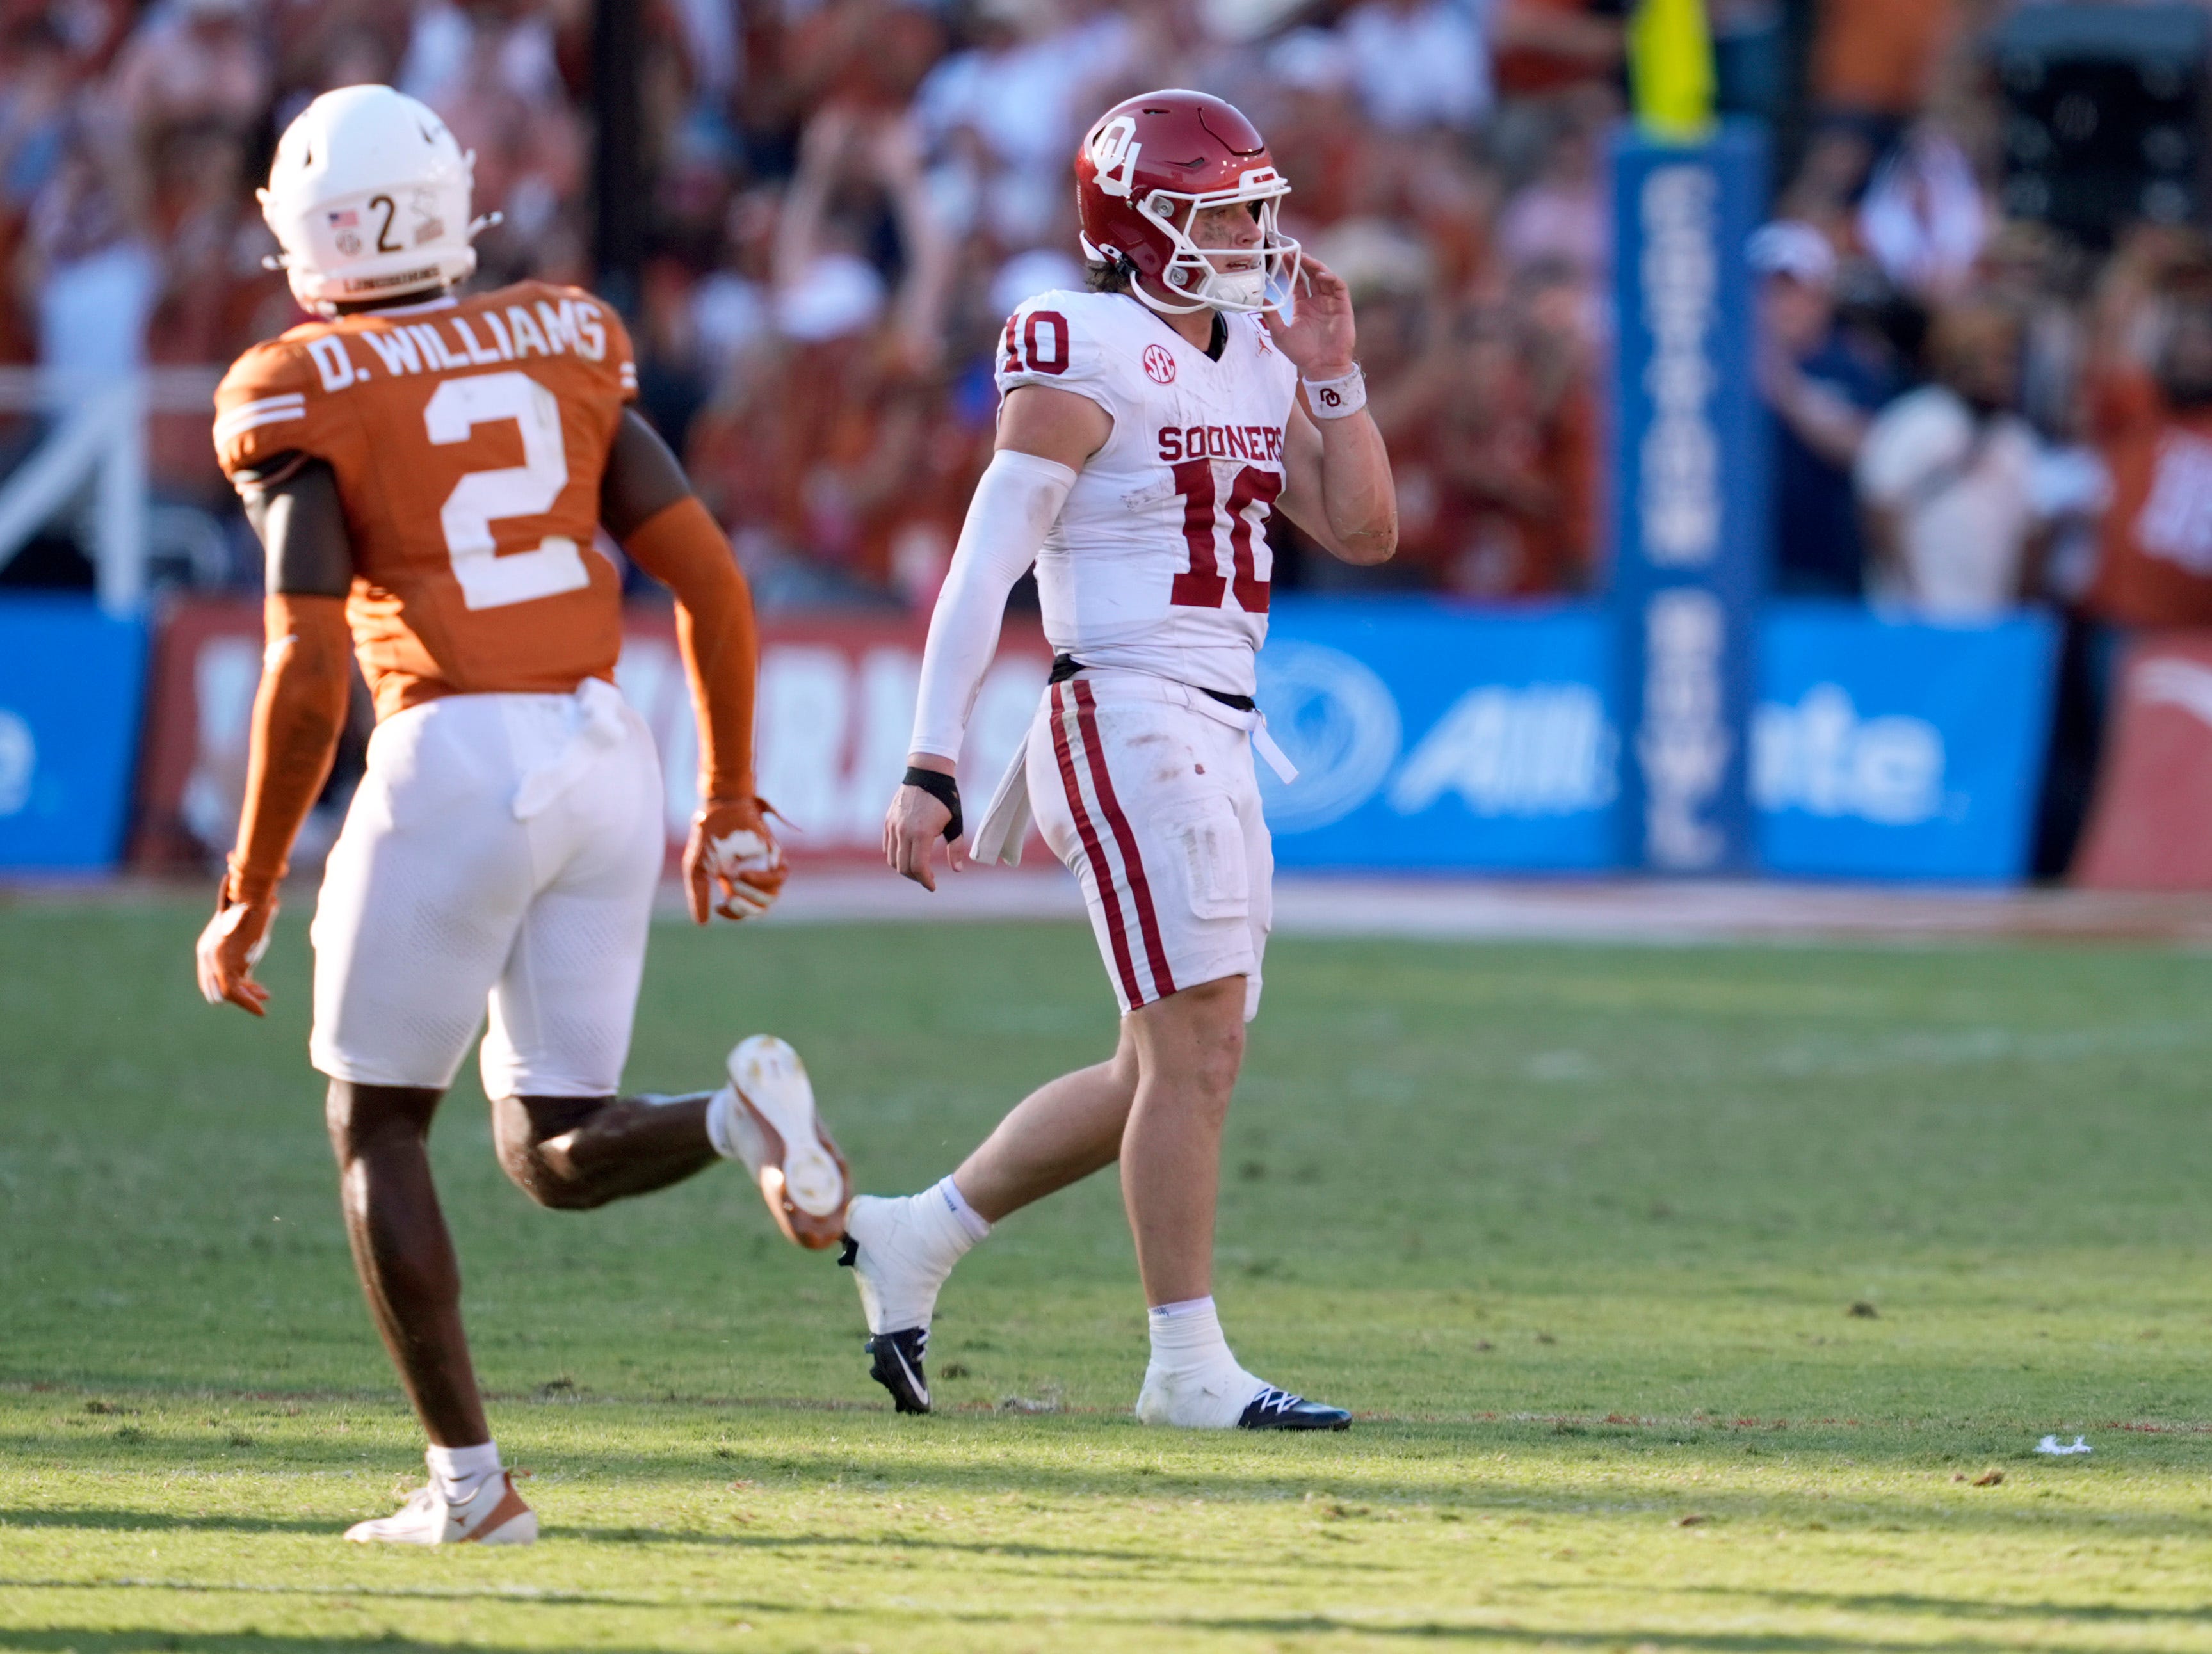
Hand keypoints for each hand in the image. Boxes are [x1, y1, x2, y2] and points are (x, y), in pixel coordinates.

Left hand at [196, 881, 274, 1015]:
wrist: (252, 899)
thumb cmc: (253, 908)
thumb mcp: (244, 930)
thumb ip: (244, 944)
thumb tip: (256, 945)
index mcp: (207, 948)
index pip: (211, 978)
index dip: (231, 989)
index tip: (252, 989)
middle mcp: (206, 956)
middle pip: (216, 989)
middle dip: (238, 997)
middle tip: (259, 999)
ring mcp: (215, 962)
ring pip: (226, 993)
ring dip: (245, 1002)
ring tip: (260, 1008)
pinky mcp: (226, 966)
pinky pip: (235, 992)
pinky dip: (248, 1003)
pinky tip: (260, 1009)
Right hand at [686, 798, 787, 922]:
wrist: (720, 809)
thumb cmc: (707, 837)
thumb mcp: (696, 870)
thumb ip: (698, 895)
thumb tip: (702, 924)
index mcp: (736, 883)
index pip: (744, 910)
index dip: (733, 915)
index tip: (719, 908)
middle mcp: (754, 877)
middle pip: (761, 908)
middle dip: (745, 910)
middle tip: (730, 899)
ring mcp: (766, 866)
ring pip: (772, 897)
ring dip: (753, 896)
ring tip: (734, 883)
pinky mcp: (774, 854)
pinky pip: (780, 877)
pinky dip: (763, 881)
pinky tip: (744, 874)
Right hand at [884, 780, 966, 891]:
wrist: (927, 774)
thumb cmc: (945, 799)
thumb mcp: (955, 823)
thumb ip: (956, 848)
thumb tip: (957, 870)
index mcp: (922, 833)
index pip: (918, 867)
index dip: (925, 881)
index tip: (933, 886)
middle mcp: (904, 831)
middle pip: (903, 867)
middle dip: (916, 877)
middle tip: (927, 879)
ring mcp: (893, 826)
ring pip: (892, 859)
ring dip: (904, 869)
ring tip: (918, 869)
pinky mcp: (888, 821)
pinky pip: (887, 846)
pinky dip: (895, 856)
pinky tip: (908, 856)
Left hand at [1264, 254, 1356, 380]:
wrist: (1321, 368)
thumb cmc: (1302, 354)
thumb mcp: (1280, 334)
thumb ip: (1270, 316)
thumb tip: (1259, 300)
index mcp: (1303, 306)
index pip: (1297, 281)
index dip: (1291, 268)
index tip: (1282, 255)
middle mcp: (1317, 301)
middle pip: (1311, 275)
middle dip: (1303, 262)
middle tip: (1293, 251)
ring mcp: (1331, 303)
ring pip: (1325, 277)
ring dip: (1316, 266)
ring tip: (1305, 259)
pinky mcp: (1343, 307)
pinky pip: (1339, 287)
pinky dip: (1331, 278)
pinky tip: (1321, 275)